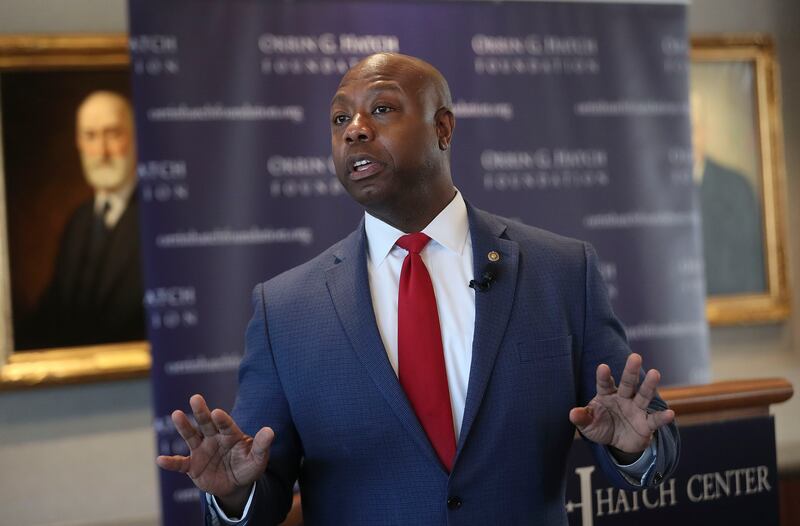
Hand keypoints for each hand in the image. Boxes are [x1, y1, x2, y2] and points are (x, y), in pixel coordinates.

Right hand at [155, 394, 273, 510]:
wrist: (236, 484)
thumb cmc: (248, 466)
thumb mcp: (258, 459)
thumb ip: (262, 446)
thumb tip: (270, 431)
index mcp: (230, 434)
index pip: (225, 424)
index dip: (222, 419)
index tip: (217, 412)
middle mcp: (213, 437)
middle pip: (206, 423)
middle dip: (201, 411)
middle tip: (196, 398)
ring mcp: (201, 450)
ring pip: (191, 436)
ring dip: (184, 426)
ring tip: (177, 414)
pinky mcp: (192, 466)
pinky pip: (180, 463)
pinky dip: (171, 462)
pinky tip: (161, 460)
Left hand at [569, 353, 674, 453]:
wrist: (618, 442)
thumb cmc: (601, 426)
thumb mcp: (588, 424)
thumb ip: (582, 418)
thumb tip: (572, 414)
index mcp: (606, 395)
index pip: (604, 384)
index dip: (604, 376)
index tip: (603, 367)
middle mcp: (623, 398)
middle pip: (627, 383)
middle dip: (631, 371)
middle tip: (635, 357)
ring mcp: (636, 409)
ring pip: (643, 395)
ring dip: (649, 385)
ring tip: (655, 373)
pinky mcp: (646, 424)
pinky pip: (655, 420)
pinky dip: (662, 417)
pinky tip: (670, 413)